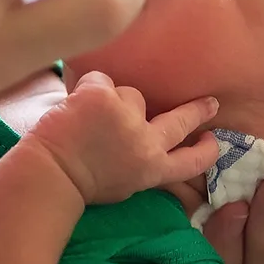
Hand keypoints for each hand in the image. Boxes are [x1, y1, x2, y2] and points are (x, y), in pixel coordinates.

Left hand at [27, 71, 219, 204]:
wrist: (49, 175)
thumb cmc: (79, 183)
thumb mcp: (123, 183)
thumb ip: (140, 162)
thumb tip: (148, 142)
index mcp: (151, 169)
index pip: (191, 163)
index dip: (206, 151)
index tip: (213, 140)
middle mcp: (146, 144)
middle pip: (180, 121)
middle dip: (198, 111)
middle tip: (210, 103)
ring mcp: (127, 118)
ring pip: (132, 94)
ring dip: (113, 101)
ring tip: (89, 120)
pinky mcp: (104, 97)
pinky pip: (102, 80)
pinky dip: (88, 89)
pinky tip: (75, 106)